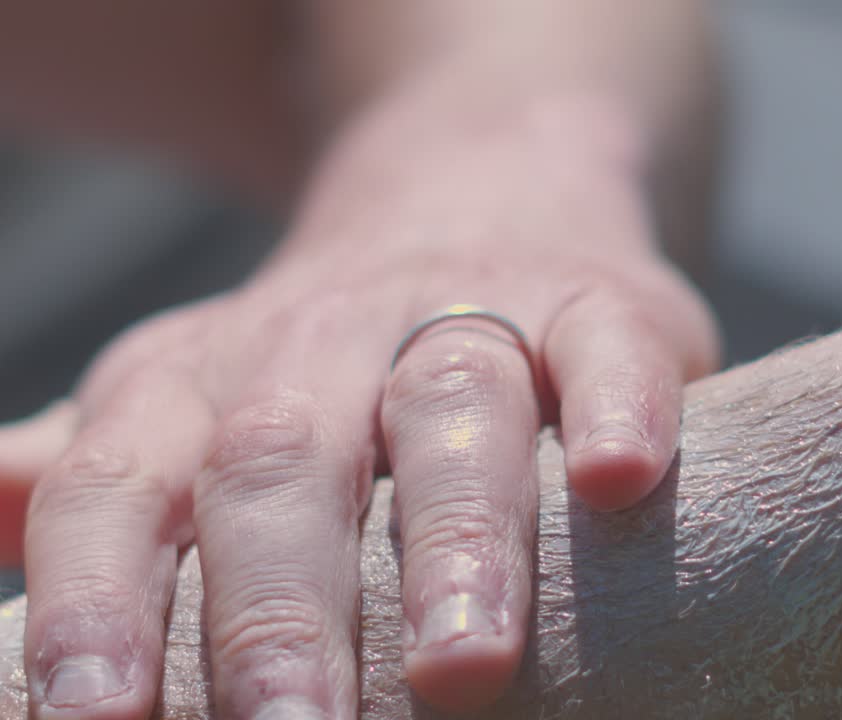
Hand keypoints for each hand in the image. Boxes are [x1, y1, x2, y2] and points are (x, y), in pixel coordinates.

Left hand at [6, 124, 719, 717]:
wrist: (476, 190)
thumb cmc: (328, 353)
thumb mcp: (190, 396)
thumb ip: (90, 479)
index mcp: (203, 386)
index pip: (126, 491)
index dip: (98, 606)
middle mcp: (322, 344)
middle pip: (284, 462)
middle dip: (282, 608)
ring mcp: (465, 312)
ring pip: (451, 408)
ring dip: (454, 538)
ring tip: (462, 664)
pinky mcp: (593, 303)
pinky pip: (603, 346)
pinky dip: (616, 404)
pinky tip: (619, 478)